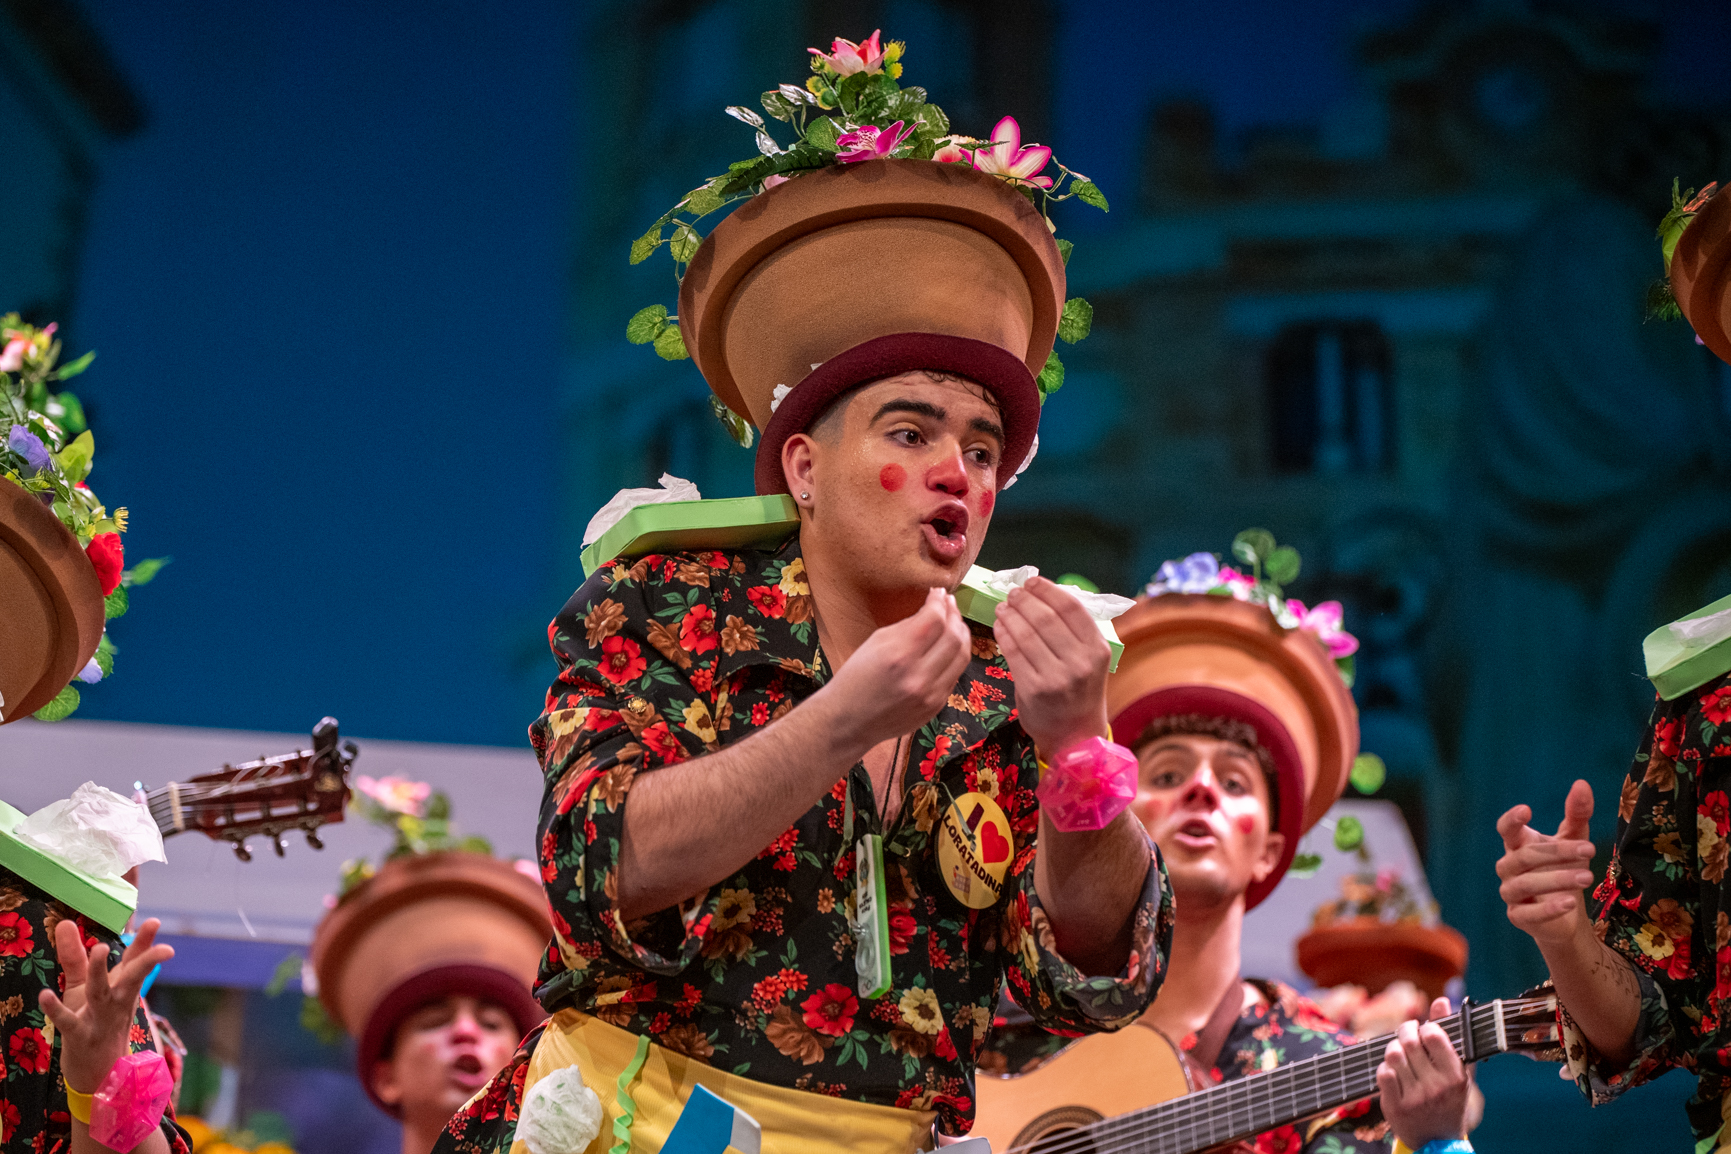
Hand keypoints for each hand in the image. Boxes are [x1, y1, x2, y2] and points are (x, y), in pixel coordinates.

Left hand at [38, 917, 173, 1094]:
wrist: (98, 1073)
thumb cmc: (92, 1023)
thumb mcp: (83, 987)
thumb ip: (73, 955)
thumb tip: (64, 922)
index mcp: (121, 988)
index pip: (135, 961)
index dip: (145, 942)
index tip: (154, 922)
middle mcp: (116, 1001)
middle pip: (133, 976)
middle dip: (145, 957)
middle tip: (153, 938)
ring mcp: (100, 1019)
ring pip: (101, 993)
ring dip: (100, 972)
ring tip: (99, 949)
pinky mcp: (80, 1036)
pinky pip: (68, 1021)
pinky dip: (56, 1009)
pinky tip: (45, 995)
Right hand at [821, 586, 971, 752]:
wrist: (849, 721)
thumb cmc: (856, 678)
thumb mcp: (875, 642)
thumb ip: (907, 625)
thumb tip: (933, 609)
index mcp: (898, 655)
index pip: (934, 620)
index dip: (940, 601)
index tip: (939, 593)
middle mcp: (918, 676)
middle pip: (954, 636)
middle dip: (954, 615)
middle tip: (948, 605)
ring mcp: (931, 695)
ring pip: (962, 657)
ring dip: (961, 635)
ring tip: (954, 624)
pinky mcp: (936, 706)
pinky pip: (955, 675)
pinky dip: (954, 657)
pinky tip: (948, 648)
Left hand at [993, 576, 1109, 753]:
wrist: (1075, 735)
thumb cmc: (1079, 690)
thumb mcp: (1089, 659)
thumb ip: (1073, 631)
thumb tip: (1043, 593)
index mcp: (1098, 649)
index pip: (1071, 607)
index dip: (1047, 590)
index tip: (1031, 582)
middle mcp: (1080, 662)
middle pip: (1045, 618)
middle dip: (1023, 601)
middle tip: (1012, 594)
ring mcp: (1057, 677)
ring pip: (1025, 634)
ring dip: (1009, 615)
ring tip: (1002, 608)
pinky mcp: (1033, 689)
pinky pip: (1013, 653)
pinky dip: (1003, 635)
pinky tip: (999, 627)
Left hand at [1377, 996, 1470, 1147]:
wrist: (1438, 1141)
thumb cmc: (1449, 1098)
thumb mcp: (1457, 1070)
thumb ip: (1449, 1034)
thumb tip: (1441, 1000)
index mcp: (1456, 1076)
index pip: (1434, 1035)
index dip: (1426, 1027)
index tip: (1425, 1030)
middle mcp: (1436, 1087)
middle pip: (1410, 1042)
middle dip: (1405, 1031)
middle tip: (1407, 1032)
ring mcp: (1414, 1098)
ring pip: (1393, 1055)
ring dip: (1393, 1047)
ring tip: (1400, 1050)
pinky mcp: (1395, 1106)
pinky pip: (1382, 1073)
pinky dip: (1385, 1067)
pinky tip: (1393, 1071)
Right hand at [1496, 779, 1597, 949]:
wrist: (1564, 915)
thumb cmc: (1564, 868)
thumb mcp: (1574, 840)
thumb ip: (1576, 814)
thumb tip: (1582, 784)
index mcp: (1517, 845)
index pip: (1506, 830)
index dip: (1512, 820)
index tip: (1526, 810)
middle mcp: (1509, 867)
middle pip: (1524, 856)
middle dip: (1558, 852)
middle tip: (1590, 849)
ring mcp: (1511, 893)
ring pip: (1526, 883)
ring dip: (1557, 878)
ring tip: (1588, 876)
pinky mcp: (1519, 917)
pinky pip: (1529, 913)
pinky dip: (1549, 908)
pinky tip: (1570, 902)